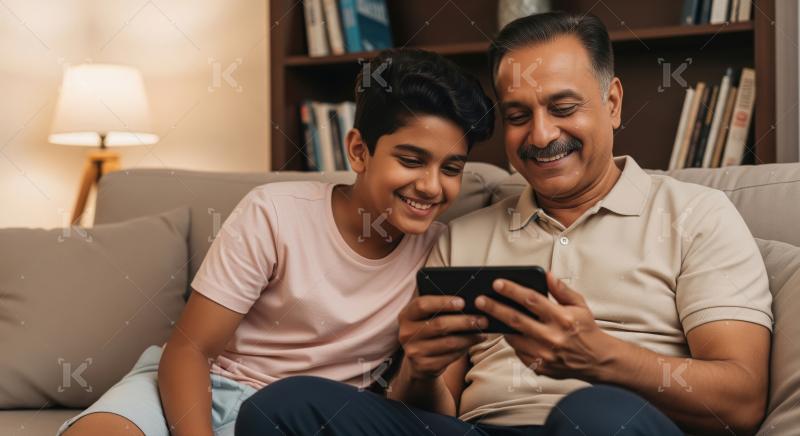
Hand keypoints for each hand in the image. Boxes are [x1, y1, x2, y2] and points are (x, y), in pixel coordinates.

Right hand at [398, 295, 487, 379]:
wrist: (418, 362)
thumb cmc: (428, 332)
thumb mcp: (426, 318)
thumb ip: (438, 308)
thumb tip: (468, 303)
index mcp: (405, 316)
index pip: (422, 304)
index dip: (443, 302)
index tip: (463, 302)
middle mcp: (406, 333)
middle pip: (439, 324)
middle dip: (464, 321)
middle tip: (482, 320)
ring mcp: (414, 351)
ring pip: (448, 342)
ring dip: (469, 337)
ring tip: (482, 332)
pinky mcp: (423, 366)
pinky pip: (450, 356)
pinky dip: (464, 349)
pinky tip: (472, 343)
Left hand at [474, 272, 615, 381]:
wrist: (597, 360)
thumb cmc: (586, 329)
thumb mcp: (579, 305)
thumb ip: (562, 290)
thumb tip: (547, 275)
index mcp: (562, 318)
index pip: (531, 300)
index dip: (512, 290)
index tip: (497, 283)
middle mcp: (552, 337)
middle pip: (516, 319)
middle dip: (495, 308)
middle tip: (479, 300)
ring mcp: (544, 354)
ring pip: (513, 337)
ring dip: (499, 326)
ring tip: (488, 316)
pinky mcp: (540, 366)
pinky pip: (518, 351)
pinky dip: (512, 341)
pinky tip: (508, 332)